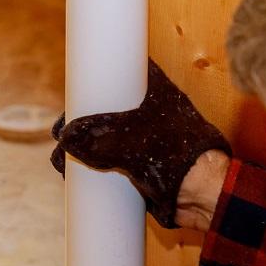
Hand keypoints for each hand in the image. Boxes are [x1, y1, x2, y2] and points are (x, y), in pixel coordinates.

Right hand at [50, 60, 231, 228]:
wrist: (203, 195)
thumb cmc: (179, 158)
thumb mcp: (132, 145)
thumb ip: (96, 141)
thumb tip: (65, 138)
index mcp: (152, 89)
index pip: (120, 70)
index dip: (96, 75)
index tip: (72, 88)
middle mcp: (147, 110)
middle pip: (105, 107)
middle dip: (80, 121)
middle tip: (62, 133)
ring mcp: (142, 138)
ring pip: (105, 136)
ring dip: (82, 146)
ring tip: (62, 160)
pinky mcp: (139, 164)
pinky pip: (109, 161)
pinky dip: (91, 166)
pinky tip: (73, 175)